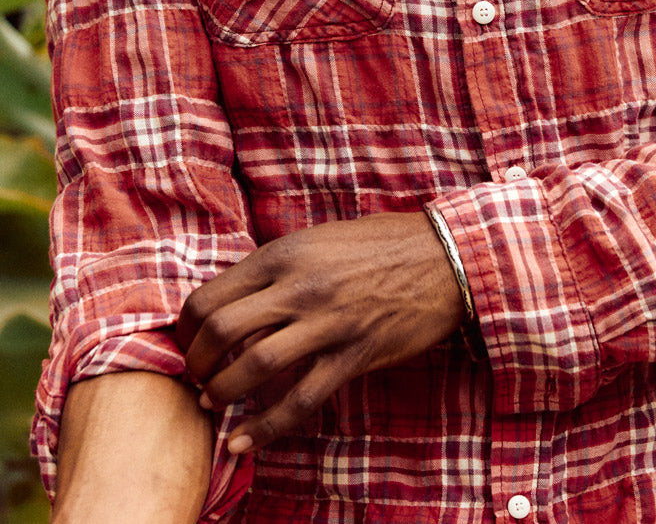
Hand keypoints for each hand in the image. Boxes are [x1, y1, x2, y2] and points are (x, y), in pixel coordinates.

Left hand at [175, 211, 464, 453]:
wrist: (443, 257)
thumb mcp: (317, 239)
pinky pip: (301, 399)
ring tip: (213, 401)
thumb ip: (277, 267)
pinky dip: (266, 427)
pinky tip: (244, 440)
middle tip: (197, 376)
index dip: (187, 328)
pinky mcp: (354, 354)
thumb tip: (236, 297)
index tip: (189, 344)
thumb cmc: (379, 244)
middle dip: (197, 363)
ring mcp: (327, 322)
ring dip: (222, 393)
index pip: (211, 295)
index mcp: (284, 254)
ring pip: (253, 366)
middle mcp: (299, 286)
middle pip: (221, 332)